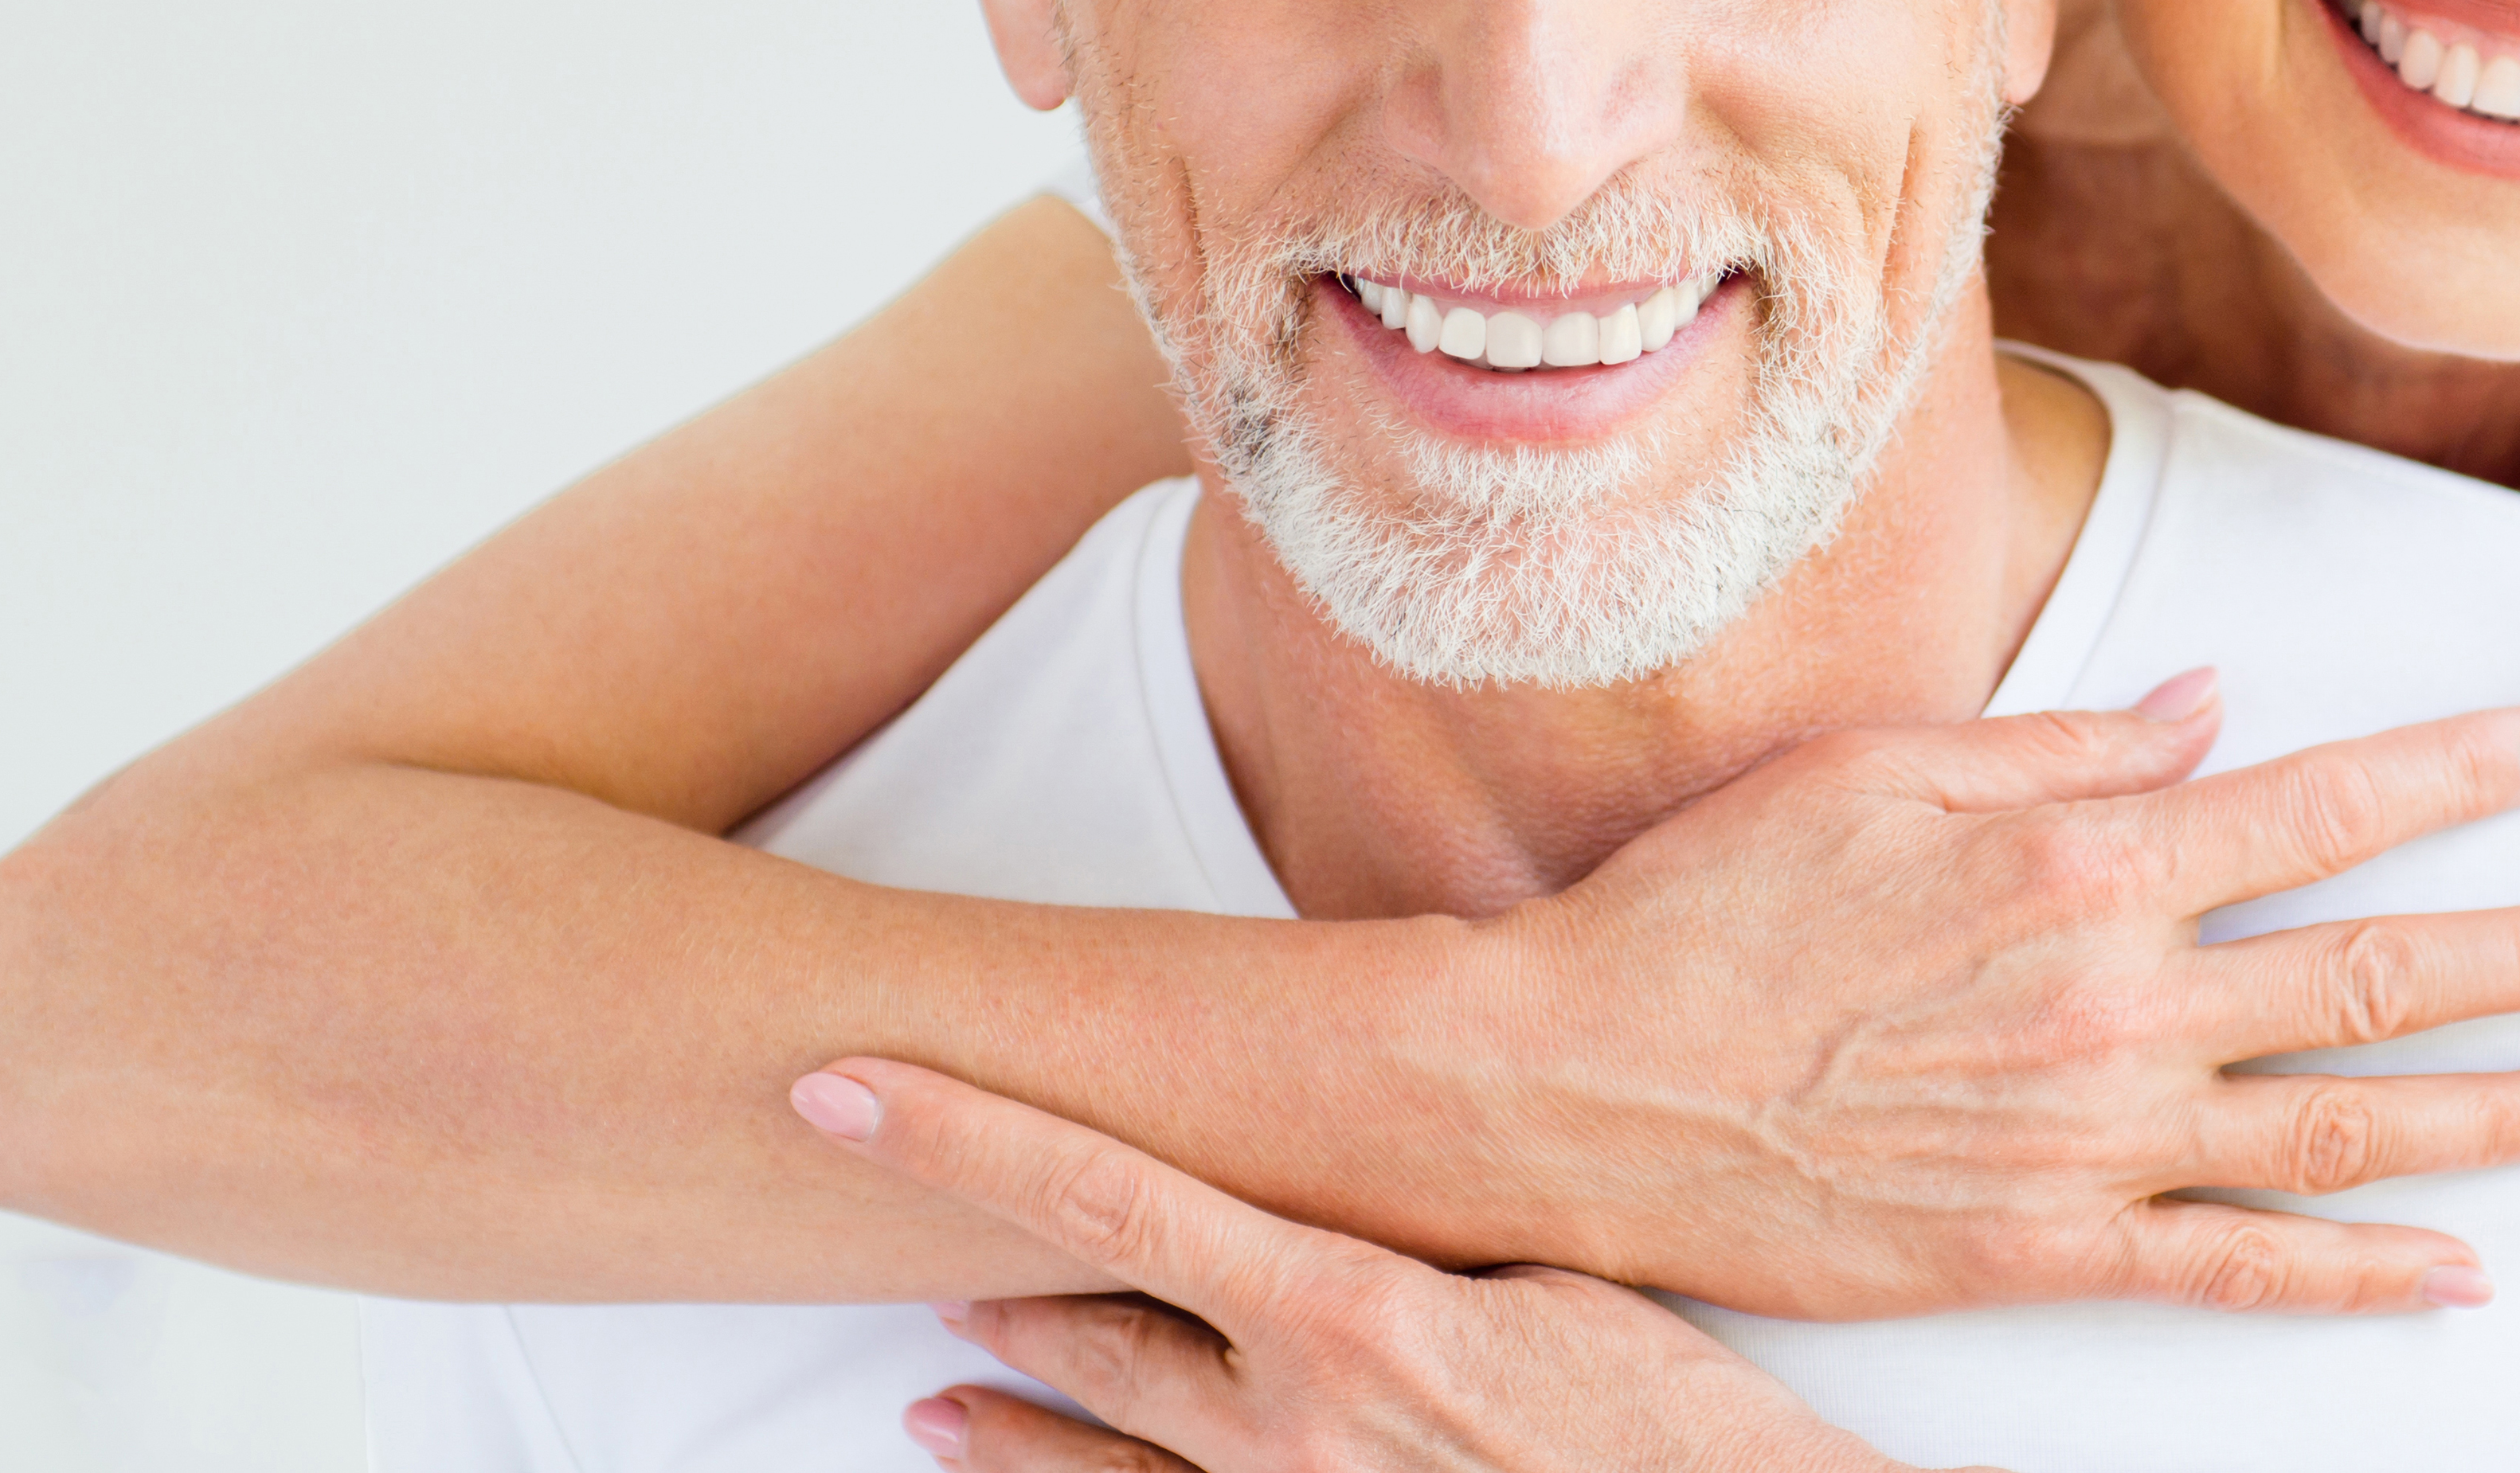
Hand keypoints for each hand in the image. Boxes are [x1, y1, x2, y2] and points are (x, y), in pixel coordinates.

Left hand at [796, 1057, 1970, 1472]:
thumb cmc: (1668, 1414)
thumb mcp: (1547, 1275)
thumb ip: (1420, 1227)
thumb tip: (1346, 1175)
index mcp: (1346, 1308)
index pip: (1108, 1194)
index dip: (964, 1135)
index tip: (850, 1084)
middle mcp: (1291, 1421)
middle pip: (1086, 1327)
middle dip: (977, 1272)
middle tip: (878, 1212)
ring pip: (1103, 1457)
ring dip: (1006, 1425)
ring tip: (928, 1400)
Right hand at [1454, 674, 2519, 1317]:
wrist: (1580, 1081)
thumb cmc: (1713, 902)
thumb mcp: (1881, 769)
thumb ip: (2064, 742)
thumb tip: (2211, 713)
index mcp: (2082, 859)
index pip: (2322, 805)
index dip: (2458, 774)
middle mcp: (2118, 998)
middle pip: (2379, 970)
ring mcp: (2091, 1136)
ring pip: (2347, 1126)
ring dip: (2499, 1112)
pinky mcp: (2045, 1248)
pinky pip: (2238, 1269)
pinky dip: (2360, 1275)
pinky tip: (2460, 1274)